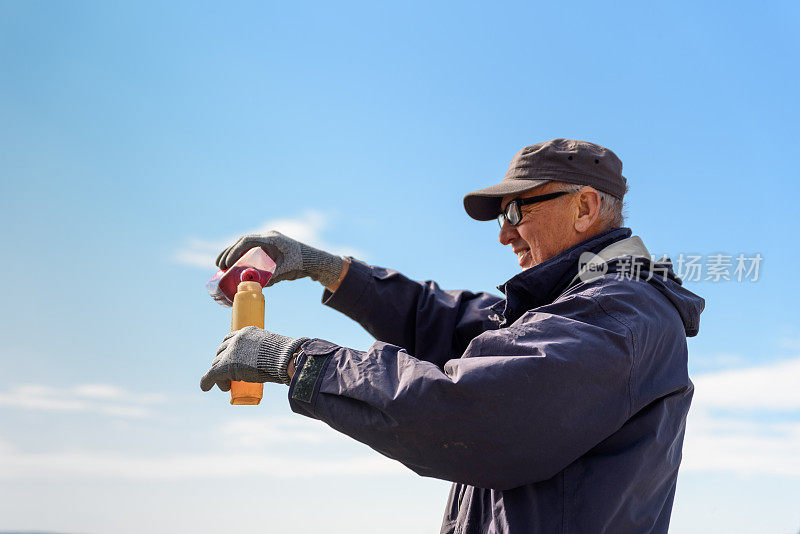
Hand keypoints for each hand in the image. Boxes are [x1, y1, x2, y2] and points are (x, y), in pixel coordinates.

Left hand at [200, 326, 307, 391]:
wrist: (284, 360)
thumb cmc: (286, 356)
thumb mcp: (277, 348)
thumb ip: (275, 351)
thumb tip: (290, 360)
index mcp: (247, 331)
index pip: (230, 338)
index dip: (228, 350)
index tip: (232, 359)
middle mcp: (236, 339)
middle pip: (221, 351)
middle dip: (222, 363)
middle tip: (230, 377)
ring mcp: (230, 352)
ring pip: (216, 364)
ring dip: (219, 375)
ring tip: (227, 385)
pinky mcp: (225, 366)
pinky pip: (211, 374)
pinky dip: (207, 381)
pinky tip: (205, 387)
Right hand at [215, 231, 342, 287]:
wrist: (312, 261)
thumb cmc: (300, 264)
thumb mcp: (285, 270)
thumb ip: (271, 277)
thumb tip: (255, 287)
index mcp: (271, 239)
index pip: (247, 241)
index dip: (234, 251)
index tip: (227, 263)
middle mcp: (267, 238)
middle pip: (243, 242)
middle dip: (229, 253)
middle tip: (220, 266)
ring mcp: (267, 242)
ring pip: (245, 246)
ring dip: (233, 254)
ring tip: (221, 266)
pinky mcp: (267, 249)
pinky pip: (251, 250)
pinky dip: (241, 257)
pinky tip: (233, 266)